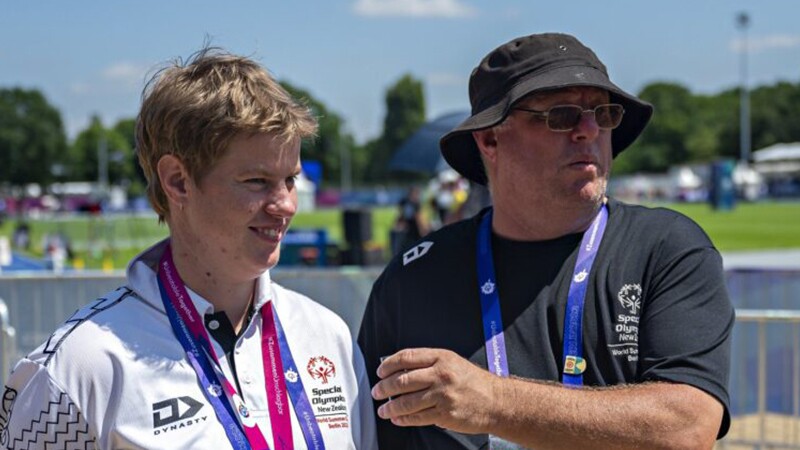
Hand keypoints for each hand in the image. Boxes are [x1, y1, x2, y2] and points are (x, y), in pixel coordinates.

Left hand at [371, 347, 500, 433]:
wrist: (496, 401)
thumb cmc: (473, 381)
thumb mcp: (451, 362)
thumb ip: (428, 364)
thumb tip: (400, 370)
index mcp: (441, 357)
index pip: (406, 357)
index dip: (388, 364)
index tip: (380, 371)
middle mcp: (440, 374)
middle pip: (403, 380)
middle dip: (384, 387)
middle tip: (377, 392)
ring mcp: (442, 395)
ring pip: (407, 401)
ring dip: (390, 406)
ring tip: (383, 409)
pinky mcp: (444, 414)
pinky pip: (417, 417)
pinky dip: (403, 419)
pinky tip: (397, 418)